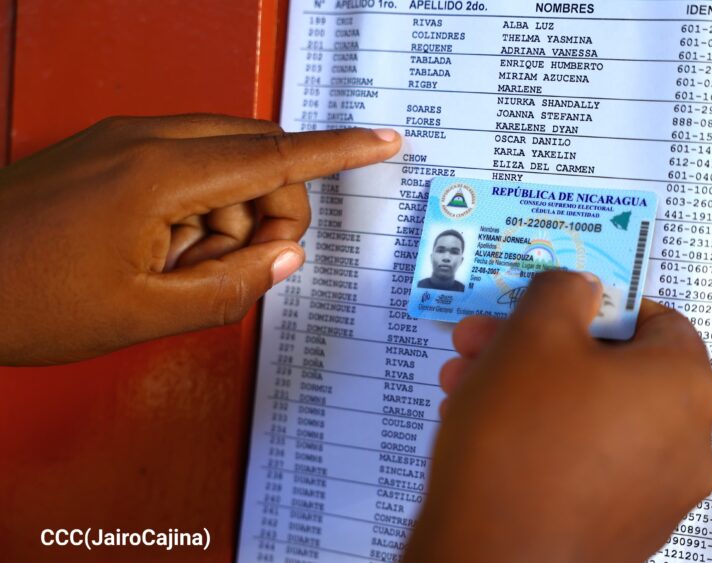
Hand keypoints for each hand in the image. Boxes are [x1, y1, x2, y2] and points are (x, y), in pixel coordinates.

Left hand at [0, 115, 400, 364]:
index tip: (382, 141)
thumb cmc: (23, 297)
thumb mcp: (142, 313)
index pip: (275, 157)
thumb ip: (230, 288)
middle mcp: (145, 140)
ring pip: (222, 164)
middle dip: (273, 208)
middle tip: (247, 265)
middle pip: (256, 155)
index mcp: (160, 174)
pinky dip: (194, 210)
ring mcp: (123, 141)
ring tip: (178, 268)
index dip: (338, 152)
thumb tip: (284, 260)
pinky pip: (184, 169)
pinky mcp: (110, 153)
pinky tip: (158, 251)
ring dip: (228, 217)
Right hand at [404, 271, 711, 562]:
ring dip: (527, 389)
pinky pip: (579, 460)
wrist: (489, 555)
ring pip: (585, 415)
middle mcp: (684, 444)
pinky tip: (484, 428)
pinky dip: (538, 435)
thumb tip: (579, 288)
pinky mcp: (614, 528)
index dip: (597, 302)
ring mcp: (651, 494)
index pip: (657, 319)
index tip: (550, 305)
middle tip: (485, 340)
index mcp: (682, 386)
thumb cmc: (519, 440)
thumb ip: (562, 291)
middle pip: (608, 369)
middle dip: (536, 346)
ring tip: (467, 384)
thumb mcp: (533, 334)